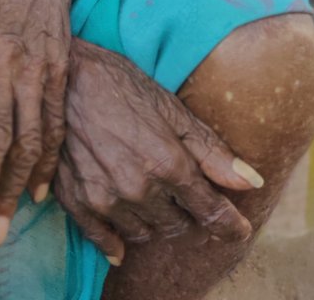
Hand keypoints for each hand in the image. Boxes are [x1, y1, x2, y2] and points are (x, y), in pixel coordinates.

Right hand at [53, 41, 262, 264]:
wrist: (62, 73)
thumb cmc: (119, 83)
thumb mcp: (170, 108)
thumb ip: (211, 150)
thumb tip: (251, 182)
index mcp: (167, 162)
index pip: (210, 211)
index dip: (229, 223)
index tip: (238, 228)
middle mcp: (138, 187)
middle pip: (177, 225)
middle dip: (185, 214)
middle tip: (180, 194)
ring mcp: (104, 197)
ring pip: (143, 233)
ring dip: (151, 220)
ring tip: (146, 195)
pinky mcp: (75, 199)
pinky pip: (103, 238)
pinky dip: (115, 241)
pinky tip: (121, 239)